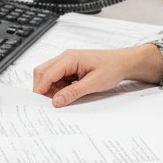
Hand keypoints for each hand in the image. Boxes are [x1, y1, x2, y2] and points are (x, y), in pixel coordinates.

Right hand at [32, 44, 162, 107]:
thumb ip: (73, 92)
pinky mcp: (70, 67)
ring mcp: (67, 62)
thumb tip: (56, 101)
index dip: (40, 90)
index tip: (40, 104)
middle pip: (42, 72)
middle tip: (49, 104)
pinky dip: (57, 87)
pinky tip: (66, 95)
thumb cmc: (111, 68)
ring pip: (48, 75)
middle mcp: (65, 58)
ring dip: (50, 89)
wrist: (122, 62)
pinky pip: (57, 77)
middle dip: (42, 89)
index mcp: (69, 58)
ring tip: (61, 100)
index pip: (46, 74)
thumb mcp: (93, 84)